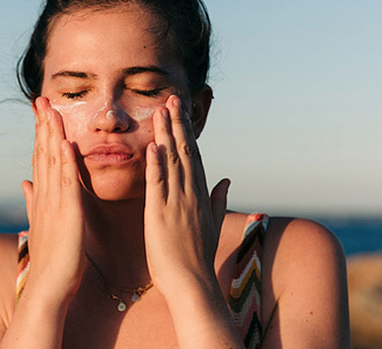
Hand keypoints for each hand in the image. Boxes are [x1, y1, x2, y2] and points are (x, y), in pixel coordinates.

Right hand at [20, 97, 85, 303]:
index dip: (40, 134)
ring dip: (52, 135)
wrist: (48, 287)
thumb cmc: (51, 259)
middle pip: (43, 154)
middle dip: (43, 125)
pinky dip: (66, 162)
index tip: (41, 112)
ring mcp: (54, 203)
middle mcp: (44, 196)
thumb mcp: (41, 224)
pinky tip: (67, 143)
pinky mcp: (67, 214)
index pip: (40, 158)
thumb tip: (24, 182)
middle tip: (41, 99)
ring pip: (52, 162)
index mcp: (42, 198)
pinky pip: (67, 183)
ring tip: (51, 110)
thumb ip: (33, 201)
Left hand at [143, 94, 229, 293]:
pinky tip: (153, 147)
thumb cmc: (197, 257)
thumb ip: (218, 198)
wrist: (193, 283)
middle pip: (184, 152)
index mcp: (199, 195)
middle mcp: (190, 194)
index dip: (186, 131)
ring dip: (166, 135)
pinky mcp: (160, 216)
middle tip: (171, 98)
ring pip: (171, 162)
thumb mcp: (212, 223)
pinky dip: (156, 166)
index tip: (181, 111)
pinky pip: (158, 186)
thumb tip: (227, 178)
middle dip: (177, 124)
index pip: (193, 155)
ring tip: (161, 111)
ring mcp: (176, 203)